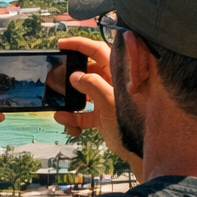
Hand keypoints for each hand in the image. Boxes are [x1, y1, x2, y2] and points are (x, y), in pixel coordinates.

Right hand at [52, 36, 143, 180]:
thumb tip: (74, 76)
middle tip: (56, 76)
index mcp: (120, 74)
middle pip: (88, 71)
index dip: (80, 45)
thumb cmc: (135, 123)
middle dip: (71, 74)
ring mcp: (107, 100)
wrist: (141, 152)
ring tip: (59, 104)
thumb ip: (92, 85)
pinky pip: (83, 113)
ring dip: (70, 99)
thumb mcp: (110, 101)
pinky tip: (65, 120)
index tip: (62, 44)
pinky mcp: (102, 116)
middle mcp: (113, 84)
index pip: (99, 50)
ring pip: (83, 93)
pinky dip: (73, 117)